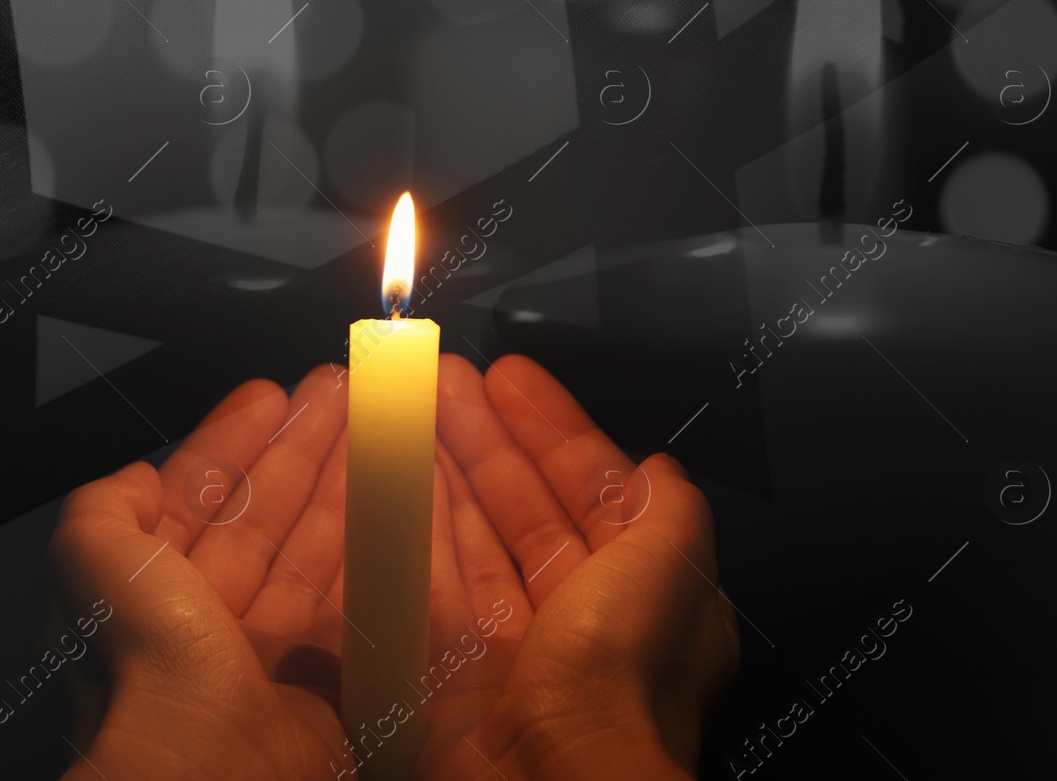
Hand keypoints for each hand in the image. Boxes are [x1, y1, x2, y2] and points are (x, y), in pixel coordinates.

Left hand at [48, 365, 355, 780]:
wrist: (212, 765)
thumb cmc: (148, 665)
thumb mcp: (92, 564)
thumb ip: (101, 511)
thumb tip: (135, 477)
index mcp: (150, 596)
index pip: (199, 498)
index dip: (234, 441)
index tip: (271, 394)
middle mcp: (210, 623)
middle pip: (267, 515)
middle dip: (303, 449)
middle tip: (340, 394)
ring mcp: (273, 653)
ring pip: (316, 549)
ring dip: (346, 485)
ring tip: (376, 426)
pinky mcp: (331, 681)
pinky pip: (360, 599)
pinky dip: (382, 547)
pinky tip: (400, 498)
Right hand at [416, 354, 739, 780]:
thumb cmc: (620, 678)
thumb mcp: (674, 570)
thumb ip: (671, 511)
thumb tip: (660, 466)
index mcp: (639, 594)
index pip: (591, 488)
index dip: (550, 428)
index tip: (508, 377)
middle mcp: (575, 620)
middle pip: (520, 505)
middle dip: (482, 438)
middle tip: (440, 378)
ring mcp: (509, 646)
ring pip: (468, 539)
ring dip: (438, 474)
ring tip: (405, 414)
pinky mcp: (448, 671)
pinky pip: (422, 588)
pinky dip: (402, 536)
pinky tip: (383, 488)